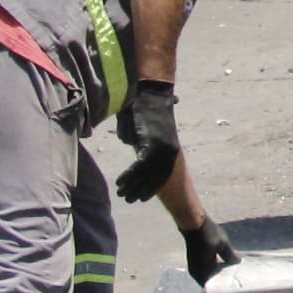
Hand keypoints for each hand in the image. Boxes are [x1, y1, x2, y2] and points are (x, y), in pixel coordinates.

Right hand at [114, 80, 181, 200]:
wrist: (149, 93)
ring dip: (133, 187)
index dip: (152, 188)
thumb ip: (143, 145)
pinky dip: (129, 177)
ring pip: (147, 175)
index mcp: (172, 149)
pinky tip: (120, 182)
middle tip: (129, 199)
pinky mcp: (150, 144)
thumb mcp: (147, 132)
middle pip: (155, 178)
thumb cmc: (145, 111)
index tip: (142, 198)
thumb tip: (135, 149)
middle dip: (142, 191)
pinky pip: (139, 167)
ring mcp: (161, 148)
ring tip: (122, 194)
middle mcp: (170, 150)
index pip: (163, 175)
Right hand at [182, 218, 241, 284]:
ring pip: (208, 276)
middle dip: (222, 281)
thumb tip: (238, 264)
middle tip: (235, 282)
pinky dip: (213, 270)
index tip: (233, 288)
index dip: (223, 287)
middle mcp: (196, 272)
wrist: (193, 223)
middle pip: (210, 282)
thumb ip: (230, 256)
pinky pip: (205, 270)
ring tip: (231, 275)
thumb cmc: (209, 233)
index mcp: (203, 270)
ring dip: (217, 275)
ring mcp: (194, 267)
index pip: (213, 285)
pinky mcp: (194, 262)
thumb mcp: (223, 244)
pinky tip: (223, 266)